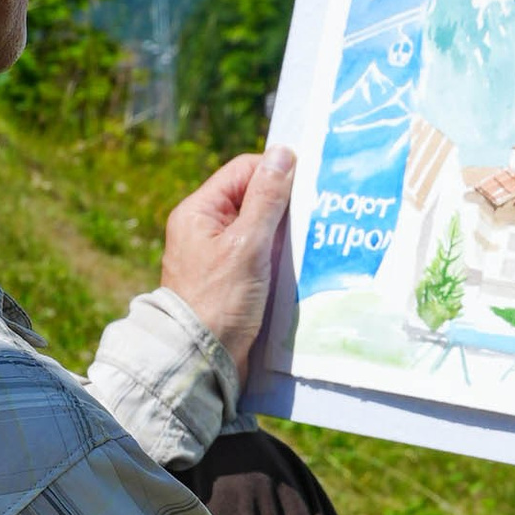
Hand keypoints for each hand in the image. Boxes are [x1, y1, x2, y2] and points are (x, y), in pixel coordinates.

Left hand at [161, 149, 296, 385]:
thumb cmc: (221, 301)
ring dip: (286, 233)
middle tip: (316, 213)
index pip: (243, 171)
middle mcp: (205, 229)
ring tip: (313, 238)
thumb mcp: (248, 244)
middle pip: (253, 198)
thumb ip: (266, 198)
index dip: (275, 173)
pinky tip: (302, 262)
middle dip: (285, 205)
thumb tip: (283, 154)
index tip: (307, 186)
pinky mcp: (232, 279)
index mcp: (199, 212)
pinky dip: (280, 256)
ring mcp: (218, 255)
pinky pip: (261, 254)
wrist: (202, 360)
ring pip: (260, 228)